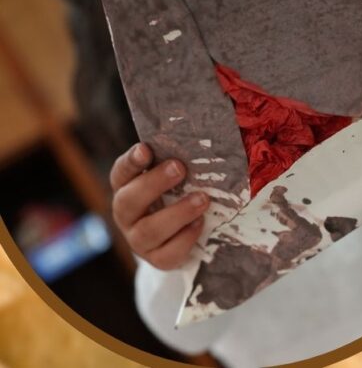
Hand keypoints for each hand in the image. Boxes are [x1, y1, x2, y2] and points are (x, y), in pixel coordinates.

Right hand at [110, 143, 207, 269]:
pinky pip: (167, 255)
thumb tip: (210, 132)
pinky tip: (201, 224)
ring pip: (148, 231)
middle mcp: (128, 214)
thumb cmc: (179, 193)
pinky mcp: (156, 259)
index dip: (131, 161)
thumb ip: (181, 158)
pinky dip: (185, 239)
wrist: (181, 235)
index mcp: (128, 188)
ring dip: (177, 213)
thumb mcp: (177, 176)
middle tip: (179, 168)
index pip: (121, 173)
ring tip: (202, 199)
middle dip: (154, 183)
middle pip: (129, 201)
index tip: (146, 148)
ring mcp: (138, 240)